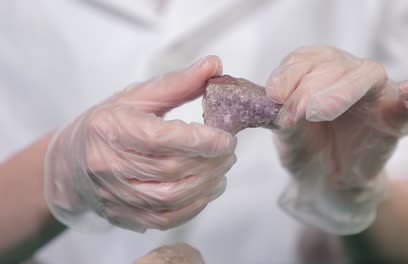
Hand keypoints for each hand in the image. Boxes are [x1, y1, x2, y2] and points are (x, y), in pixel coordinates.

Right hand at [45, 56, 236, 231]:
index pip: (160, 138)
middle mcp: (108, 165)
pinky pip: (165, 218)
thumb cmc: (108, 124)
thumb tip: (214, 65)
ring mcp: (114, 195)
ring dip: (206, 185)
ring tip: (222, 169)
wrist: (71, 162)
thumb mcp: (137, 97)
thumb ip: (178, 83)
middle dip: (210, 161)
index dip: (199, 140)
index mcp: (110, 128)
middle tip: (229, 150)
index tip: (226, 138)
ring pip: (170, 197)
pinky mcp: (122, 215)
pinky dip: (194, 206)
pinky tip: (207, 190)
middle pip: (170, 169)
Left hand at [265, 46, 407, 233]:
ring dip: (340, 91)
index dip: (288, 74)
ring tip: (317, 111)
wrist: (327, 181)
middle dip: (308, 87)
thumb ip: (284, 118)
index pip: (305, 58)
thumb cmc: (307, 149)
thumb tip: (274, 102)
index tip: (273, 96)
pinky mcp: (397, 118)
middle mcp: (348, 74)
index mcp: (318, 71)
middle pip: (334, 64)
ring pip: (367, 75)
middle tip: (293, 114)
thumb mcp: (288, 135)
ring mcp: (376, 94)